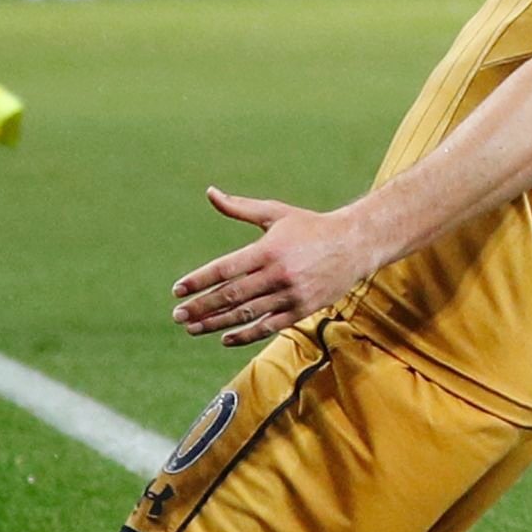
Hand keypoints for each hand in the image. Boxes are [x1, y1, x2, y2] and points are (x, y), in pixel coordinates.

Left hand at [170, 188, 377, 344]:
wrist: (354, 245)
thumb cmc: (309, 226)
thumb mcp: (275, 213)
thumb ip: (239, 207)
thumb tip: (210, 192)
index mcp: (268, 250)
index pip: (225, 269)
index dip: (199, 281)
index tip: (177, 290)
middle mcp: (278, 274)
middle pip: (231, 296)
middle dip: (201, 307)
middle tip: (178, 315)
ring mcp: (290, 295)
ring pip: (246, 314)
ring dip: (216, 323)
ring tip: (192, 328)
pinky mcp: (301, 310)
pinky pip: (268, 327)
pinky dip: (245, 335)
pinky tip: (224, 338)